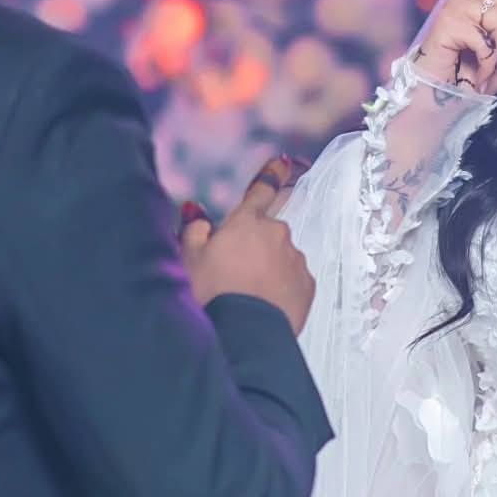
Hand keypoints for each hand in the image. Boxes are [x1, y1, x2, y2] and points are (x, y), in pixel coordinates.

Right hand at [179, 156, 315, 332]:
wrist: (243, 336)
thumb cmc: (210, 295)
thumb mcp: (188, 260)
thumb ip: (194, 230)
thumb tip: (197, 212)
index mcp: (246, 222)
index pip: (261, 191)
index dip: (272, 174)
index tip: (286, 161)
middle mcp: (277, 235)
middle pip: (266, 233)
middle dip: (253, 245)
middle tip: (232, 273)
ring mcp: (295, 260)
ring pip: (281, 257)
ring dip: (267, 268)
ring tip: (247, 296)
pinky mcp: (308, 286)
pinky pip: (293, 281)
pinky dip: (281, 288)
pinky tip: (264, 305)